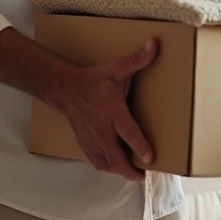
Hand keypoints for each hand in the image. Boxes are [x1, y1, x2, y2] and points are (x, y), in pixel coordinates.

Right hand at [53, 39, 158, 180]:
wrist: (65, 90)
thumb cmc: (94, 80)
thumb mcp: (116, 68)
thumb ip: (137, 59)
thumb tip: (155, 44)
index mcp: (113, 112)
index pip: (128, 133)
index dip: (139, 146)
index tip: (149, 159)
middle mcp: (102, 130)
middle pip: (116, 158)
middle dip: (130, 170)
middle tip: (144, 175)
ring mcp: (92, 140)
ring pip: (107, 164)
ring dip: (120, 171)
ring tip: (134, 174)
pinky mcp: (86, 144)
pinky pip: (97, 162)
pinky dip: (108, 167)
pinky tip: (117, 167)